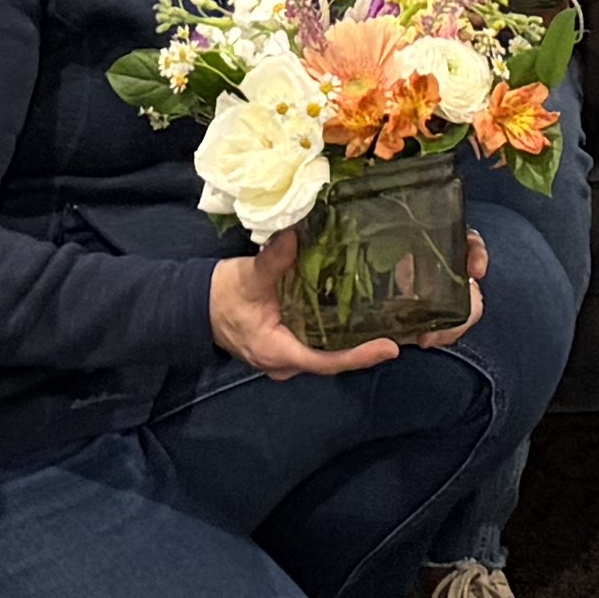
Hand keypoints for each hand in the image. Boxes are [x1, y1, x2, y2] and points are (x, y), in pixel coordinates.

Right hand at [211, 235, 407, 378]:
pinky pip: (319, 344)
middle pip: (332, 360)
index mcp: (277, 351)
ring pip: (327, 353)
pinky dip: (339, 333)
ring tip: (389, 324)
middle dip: (364, 349)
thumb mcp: (248, 276)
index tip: (388, 348)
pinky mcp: (289, 346)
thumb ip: (272, 260)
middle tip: (400, 332)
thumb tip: (296, 234)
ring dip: (354, 341)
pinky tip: (361, 317)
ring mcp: (288, 358)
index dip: (358, 356)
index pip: (325, 361)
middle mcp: (286, 363)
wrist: (197, 306)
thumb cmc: (223, 295)